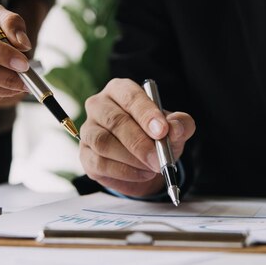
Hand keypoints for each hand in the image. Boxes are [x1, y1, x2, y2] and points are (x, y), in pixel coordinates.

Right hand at [79, 78, 195, 196]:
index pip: (131, 97)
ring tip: (152, 168)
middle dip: (140, 142)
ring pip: (104, 143)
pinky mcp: (85, 154)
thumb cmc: (156, 137)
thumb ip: (180, 124)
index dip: (147, 114)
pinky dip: (124, 172)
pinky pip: (99, 163)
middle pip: (115, 121)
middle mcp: (99, 105)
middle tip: (159, 159)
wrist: (145, 163)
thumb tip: (175, 129)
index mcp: (120, 90)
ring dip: (131, 159)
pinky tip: (141, 174)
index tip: (162, 131)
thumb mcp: (174, 129)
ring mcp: (89, 130)